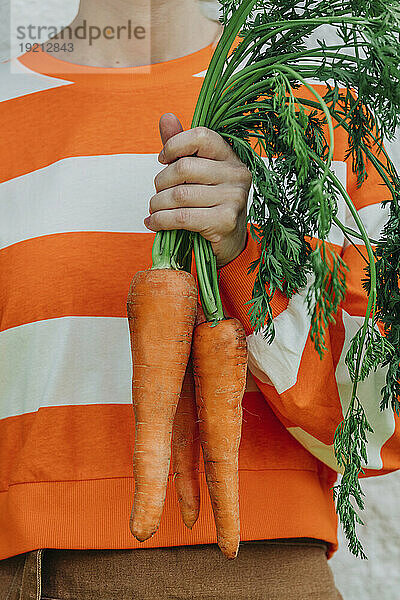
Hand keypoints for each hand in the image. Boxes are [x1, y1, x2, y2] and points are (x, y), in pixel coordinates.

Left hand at [144, 113, 251, 267]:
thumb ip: (182, 148)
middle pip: (184, 168)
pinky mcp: (226, 221)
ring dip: (158, 205)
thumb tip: (166, 117)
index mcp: (231, 157)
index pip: (201, 136)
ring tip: (154, 211)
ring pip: (180, 195)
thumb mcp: (196, 175)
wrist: (229, 243)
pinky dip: (161, 221)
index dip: (174, 145)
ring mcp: (234, 198)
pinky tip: (154, 223)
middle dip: (161, 183)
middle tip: (157, 195)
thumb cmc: (209, 205)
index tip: (162, 160)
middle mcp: (237, 174)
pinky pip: (182, 217)